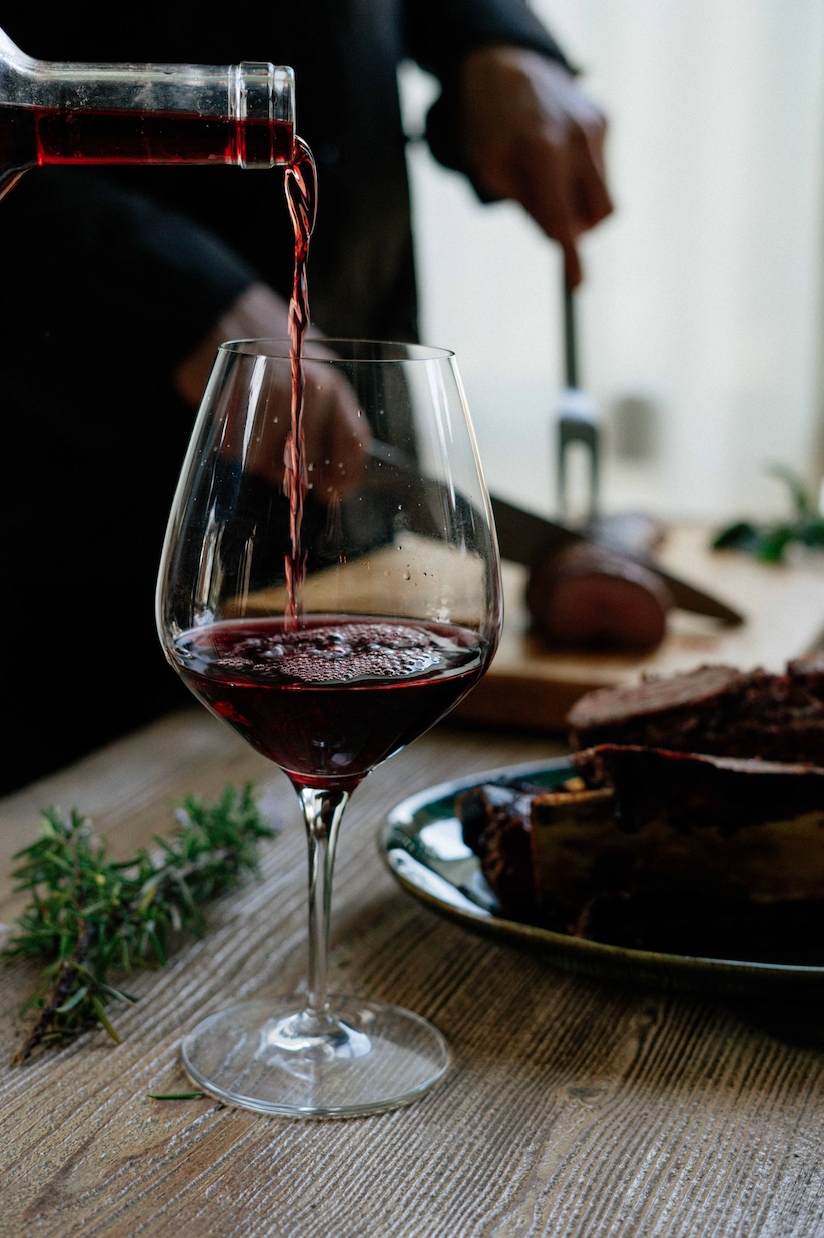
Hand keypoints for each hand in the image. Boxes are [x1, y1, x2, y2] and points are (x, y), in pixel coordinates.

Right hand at [173, 282, 369, 497]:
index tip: (338, 489)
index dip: (348, 473)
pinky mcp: (240, 414)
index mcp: (332, 382)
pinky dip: (239, 450)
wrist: (212, 309)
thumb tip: (330, 461)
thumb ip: (322, 403)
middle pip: (313, 462)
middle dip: (299, 477)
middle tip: (286, 472)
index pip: (356, 441)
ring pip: (277, 464)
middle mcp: (311, 393)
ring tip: (255, 433)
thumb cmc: (259, 337)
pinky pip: (245, 456)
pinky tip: (236, 424)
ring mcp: (275, 403)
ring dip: (266, 463)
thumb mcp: (307, 362)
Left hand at [459, 46, 612, 286]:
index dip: (571, 256)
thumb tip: (560, 235)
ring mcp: (597, 128)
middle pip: (598, 215)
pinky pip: (602, 169)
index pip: (564, 219)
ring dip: (579, 201)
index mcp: (544, 152)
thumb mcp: (490, 168)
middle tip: (547, 213)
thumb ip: (526, 205)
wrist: (507, 64)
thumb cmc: (489, 122)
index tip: (577, 285)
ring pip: (604, 196)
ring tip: (549, 176)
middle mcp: (578, 139)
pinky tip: (559, 152)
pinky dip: (582, 173)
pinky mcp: (605, 119)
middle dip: (577, 226)